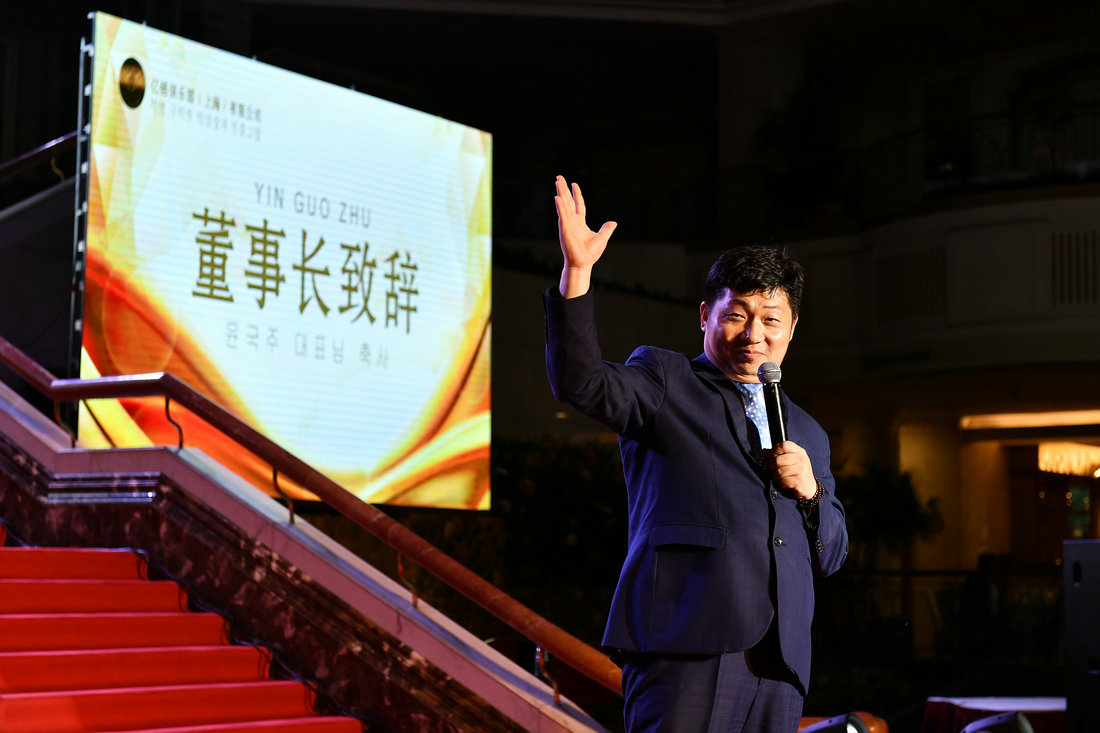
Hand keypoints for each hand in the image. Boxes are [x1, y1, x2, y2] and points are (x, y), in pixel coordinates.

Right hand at [555, 175, 616, 297]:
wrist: (583, 263)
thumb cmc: (590, 253)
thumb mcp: (602, 238)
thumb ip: (606, 229)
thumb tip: (613, 222)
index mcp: (580, 223)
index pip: (578, 205)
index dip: (576, 194)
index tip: (574, 184)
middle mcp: (572, 221)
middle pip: (567, 201)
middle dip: (564, 189)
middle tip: (559, 177)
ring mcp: (567, 224)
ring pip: (563, 205)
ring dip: (560, 193)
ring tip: (557, 181)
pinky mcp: (564, 229)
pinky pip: (562, 215)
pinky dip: (560, 206)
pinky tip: (557, 197)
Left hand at [767, 441, 817, 499]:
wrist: (810, 487)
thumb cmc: (798, 472)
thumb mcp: (791, 461)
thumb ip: (777, 455)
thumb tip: (764, 452)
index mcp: (799, 452)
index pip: (784, 445)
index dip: (774, 450)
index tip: (772, 456)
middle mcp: (801, 459)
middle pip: (778, 460)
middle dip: (772, 467)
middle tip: (775, 470)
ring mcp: (802, 470)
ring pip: (779, 472)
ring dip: (776, 477)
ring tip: (780, 478)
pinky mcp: (800, 481)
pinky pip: (783, 481)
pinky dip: (781, 484)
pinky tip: (785, 484)